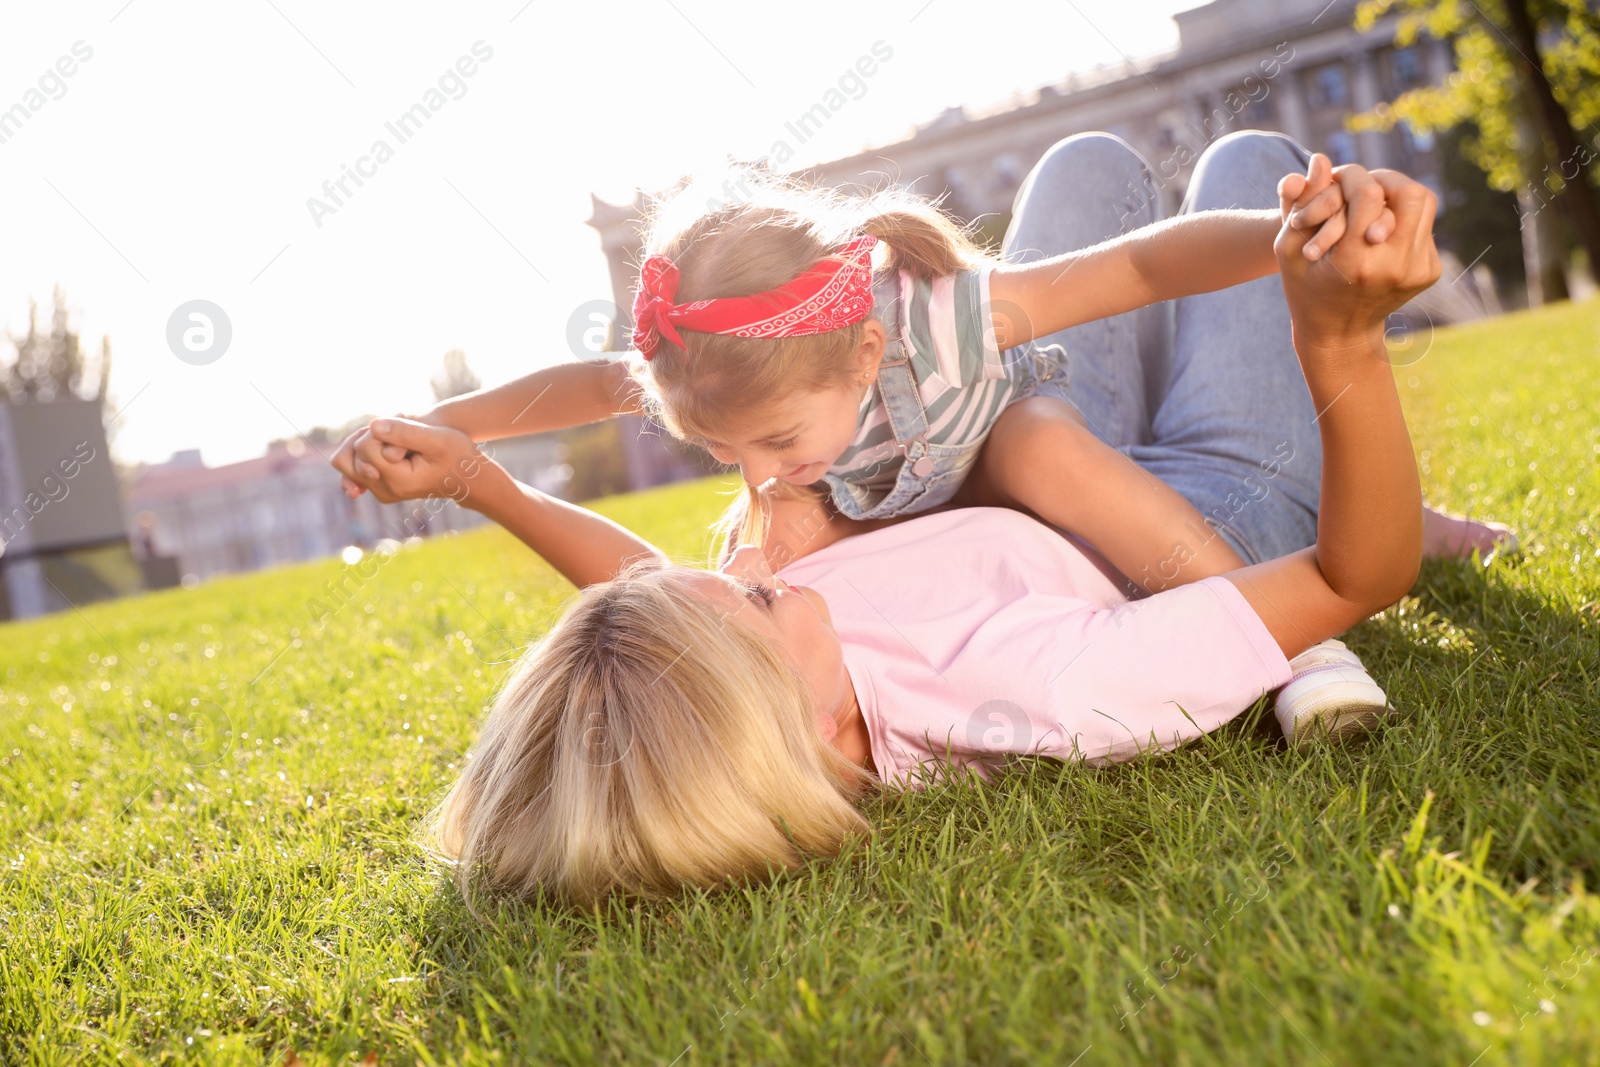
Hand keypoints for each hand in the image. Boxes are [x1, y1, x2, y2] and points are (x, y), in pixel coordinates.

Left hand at [331, 417, 495, 505]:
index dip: (379, 431)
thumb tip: (372, 426)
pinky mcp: (378, 488)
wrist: (467, 476)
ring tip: (394, 441)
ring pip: (346, 461)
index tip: (404, 432)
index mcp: (397, 481)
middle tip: (392, 434)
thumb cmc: (457, 454)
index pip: (363, 446)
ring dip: (364, 444)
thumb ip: (404, 432)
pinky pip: (353, 468)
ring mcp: (379, 492)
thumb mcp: (437, 438)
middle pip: (344, 459)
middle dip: (364, 438)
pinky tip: (383, 447)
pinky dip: (364, 453)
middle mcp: (383, 491)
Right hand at [1275, 165, 1440, 349]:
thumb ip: (1299, 203)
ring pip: (1424, 203)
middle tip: (1363, 185)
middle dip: (1385, 180)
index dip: (1353, 178)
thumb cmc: (1305, 287)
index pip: (1369, 195)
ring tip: (1372, 200)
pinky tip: (1381, 227)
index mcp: (1355, 262)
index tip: (1338, 180)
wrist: (1338, 333)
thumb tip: (1321, 159)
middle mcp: (1394, 266)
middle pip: (1410, 193)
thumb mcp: (1288, 248)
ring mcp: (1417, 270)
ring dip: (1397, 193)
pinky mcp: (1429, 271)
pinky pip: (1424, 225)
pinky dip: (1403, 217)